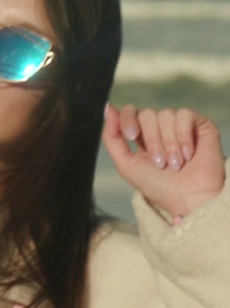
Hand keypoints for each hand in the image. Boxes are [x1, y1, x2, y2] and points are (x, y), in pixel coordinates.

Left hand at [102, 103, 225, 217]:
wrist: (189, 199)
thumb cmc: (158, 186)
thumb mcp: (126, 164)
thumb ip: (112, 137)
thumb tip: (107, 108)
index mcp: (141, 135)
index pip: (129, 112)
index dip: (127, 119)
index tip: (131, 136)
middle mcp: (160, 127)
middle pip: (146, 114)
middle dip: (152, 141)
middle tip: (160, 163)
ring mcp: (179, 124)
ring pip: (165, 115)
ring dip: (169, 143)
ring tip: (176, 164)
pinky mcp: (199, 124)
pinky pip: (184, 114)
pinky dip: (183, 136)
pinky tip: (188, 154)